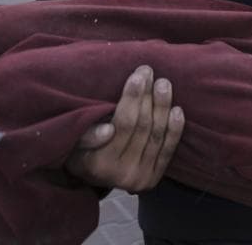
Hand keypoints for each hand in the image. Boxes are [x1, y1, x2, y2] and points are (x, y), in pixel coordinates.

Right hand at [64, 65, 184, 192]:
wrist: (93, 175)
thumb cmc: (80, 149)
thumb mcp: (73, 141)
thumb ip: (86, 135)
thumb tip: (107, 131)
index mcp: (98, 165)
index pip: (123, 124)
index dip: (132, 99)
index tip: (137, 76)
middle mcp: (121, 175)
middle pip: (142, 127)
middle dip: (147, 96)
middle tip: (149, 71)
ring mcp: (140, 179)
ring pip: (156, 135)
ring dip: (162, 107)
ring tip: (163, 83)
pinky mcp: (153, 180)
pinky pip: (168, 151)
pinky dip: (175, 129)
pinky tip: (177, 110)